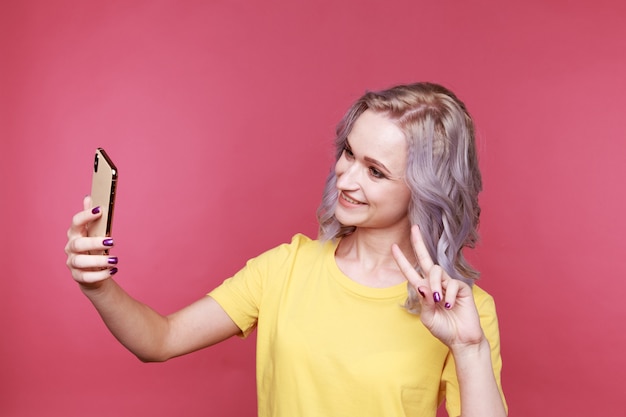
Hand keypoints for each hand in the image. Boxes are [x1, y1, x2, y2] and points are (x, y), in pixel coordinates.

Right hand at [65, 196, 118, 286]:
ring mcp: (72, 263)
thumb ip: (91, 218)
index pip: (76, 223)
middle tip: (112, 241)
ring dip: (99, 261)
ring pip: (80, 262)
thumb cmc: (93, 249)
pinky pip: (87, 277)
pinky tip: (113, 270)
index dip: (85, 215)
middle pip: (78, 244)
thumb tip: (88, 197)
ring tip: (115, 260)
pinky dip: (100, 275)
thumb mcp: (93, 233)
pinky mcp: (78, 276)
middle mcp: (70, 248)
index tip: (100, 210)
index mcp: (75, 234)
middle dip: (94, 242)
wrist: (91, 272)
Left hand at [392, 225, 483, 350]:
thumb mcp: (427, 317)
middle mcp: (435, 283)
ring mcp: (448, 284)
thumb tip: (422, 285)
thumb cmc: (443, 329)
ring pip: (436, 271)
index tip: (393, 246)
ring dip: (434, 285)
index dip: (402, 260)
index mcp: (424, 289)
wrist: (461, 339)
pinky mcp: (461, 287)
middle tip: (414, 228)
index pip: (410, 271)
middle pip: (425, 259)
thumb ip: (423, 302)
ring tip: (438, 301)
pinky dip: (448, 296)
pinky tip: (449, 306)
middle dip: (419, 243)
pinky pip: (451, 284)